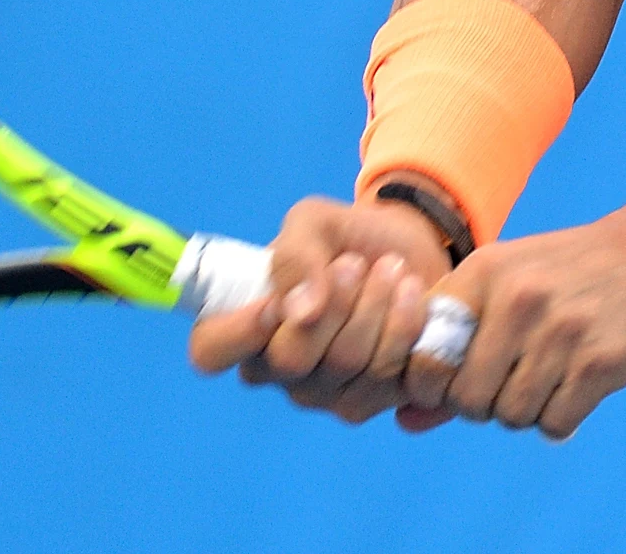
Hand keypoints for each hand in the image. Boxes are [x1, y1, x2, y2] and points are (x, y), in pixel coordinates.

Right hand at [185, 192, 453, 424]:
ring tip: (394, 270)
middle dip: (333, 303)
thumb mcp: (314, 223)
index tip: (276, 300)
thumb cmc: (346, 238)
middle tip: (355, 262)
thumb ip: (295, 256)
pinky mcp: (374, 402)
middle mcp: (278, 371)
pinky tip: (414, 297)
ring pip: (348, 365)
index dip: (238, 332)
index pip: (211, 350)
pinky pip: (390, 377)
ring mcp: (325, 395)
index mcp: (246, 326)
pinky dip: (408, 326)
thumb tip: (298, 311)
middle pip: (292, 360)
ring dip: (377, 305)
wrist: (410, 251)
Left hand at [406, 193, 625, 439]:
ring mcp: (561, 328)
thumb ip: (454, 352)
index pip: (423, 354)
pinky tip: (578, 386)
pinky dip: (562, 418)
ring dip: (528, 411)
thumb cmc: (572, 276)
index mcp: (483, 272)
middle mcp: (518, 297)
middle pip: (467, 398)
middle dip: (487, 404)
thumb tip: (403, 421)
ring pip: (512, 415)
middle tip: (515, 382)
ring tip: (550, 379)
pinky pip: (555, 422)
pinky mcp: (602, 359)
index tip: (460, 383)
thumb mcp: (508, 289)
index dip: (435, 386)